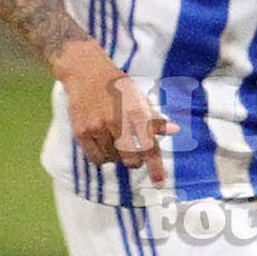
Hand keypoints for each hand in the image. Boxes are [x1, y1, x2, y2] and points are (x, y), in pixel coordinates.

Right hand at [56, 42, 178, 183]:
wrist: (85, 72)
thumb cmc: (117, 86)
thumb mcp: (139, 98)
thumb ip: (154, 118)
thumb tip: (175, 130)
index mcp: (135, 113)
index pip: (149, 147)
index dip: (156, 168)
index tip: (160, 183)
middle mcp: (116, 122)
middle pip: (130, 159)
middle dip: (135, 161)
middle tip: (133, 154)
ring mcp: (97, 128)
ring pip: (112, 160)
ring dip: (116, 156)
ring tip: (114, 139)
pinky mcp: (81, 132)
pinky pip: (95, 159)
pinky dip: (101, 157)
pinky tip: (102, 143)